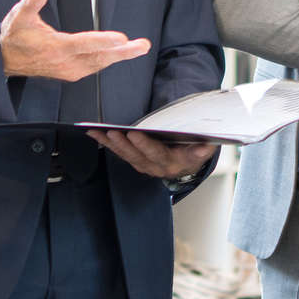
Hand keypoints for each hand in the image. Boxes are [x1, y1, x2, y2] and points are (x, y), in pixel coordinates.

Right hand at [0, 0, 150, 79]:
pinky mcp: (70, 73)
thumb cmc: (14, 36)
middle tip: (141, 46)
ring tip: (137, 48)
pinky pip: (94, 67)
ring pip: (99, 64)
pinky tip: (118, 54)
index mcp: (55, 47)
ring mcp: (69, 70)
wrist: (5, 59)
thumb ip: (32, 0)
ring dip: (119, 56)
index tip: (122, 39)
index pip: (84, 44)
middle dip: (123, 52)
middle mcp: (65, 62)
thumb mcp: (19, 15)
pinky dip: (108, 60)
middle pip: (99, 57)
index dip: (104, 41)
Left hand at [86, 128, 215, 180]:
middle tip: (113, 131)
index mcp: (174, 163)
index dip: (145, 145)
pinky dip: (107, 143)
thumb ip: (202, 150)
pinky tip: (94, 133)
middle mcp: (157, 167)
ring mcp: (145, 165)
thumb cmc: (195, 150)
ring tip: (99, 131)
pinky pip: (120, 153)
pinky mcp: (136, 161)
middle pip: (138, 156)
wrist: (189, 163)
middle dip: (124, 143)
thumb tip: (204, 148)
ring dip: (111, 144)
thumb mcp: (204, 149)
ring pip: (126, 155)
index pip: (157, 154)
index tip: (134, 134)